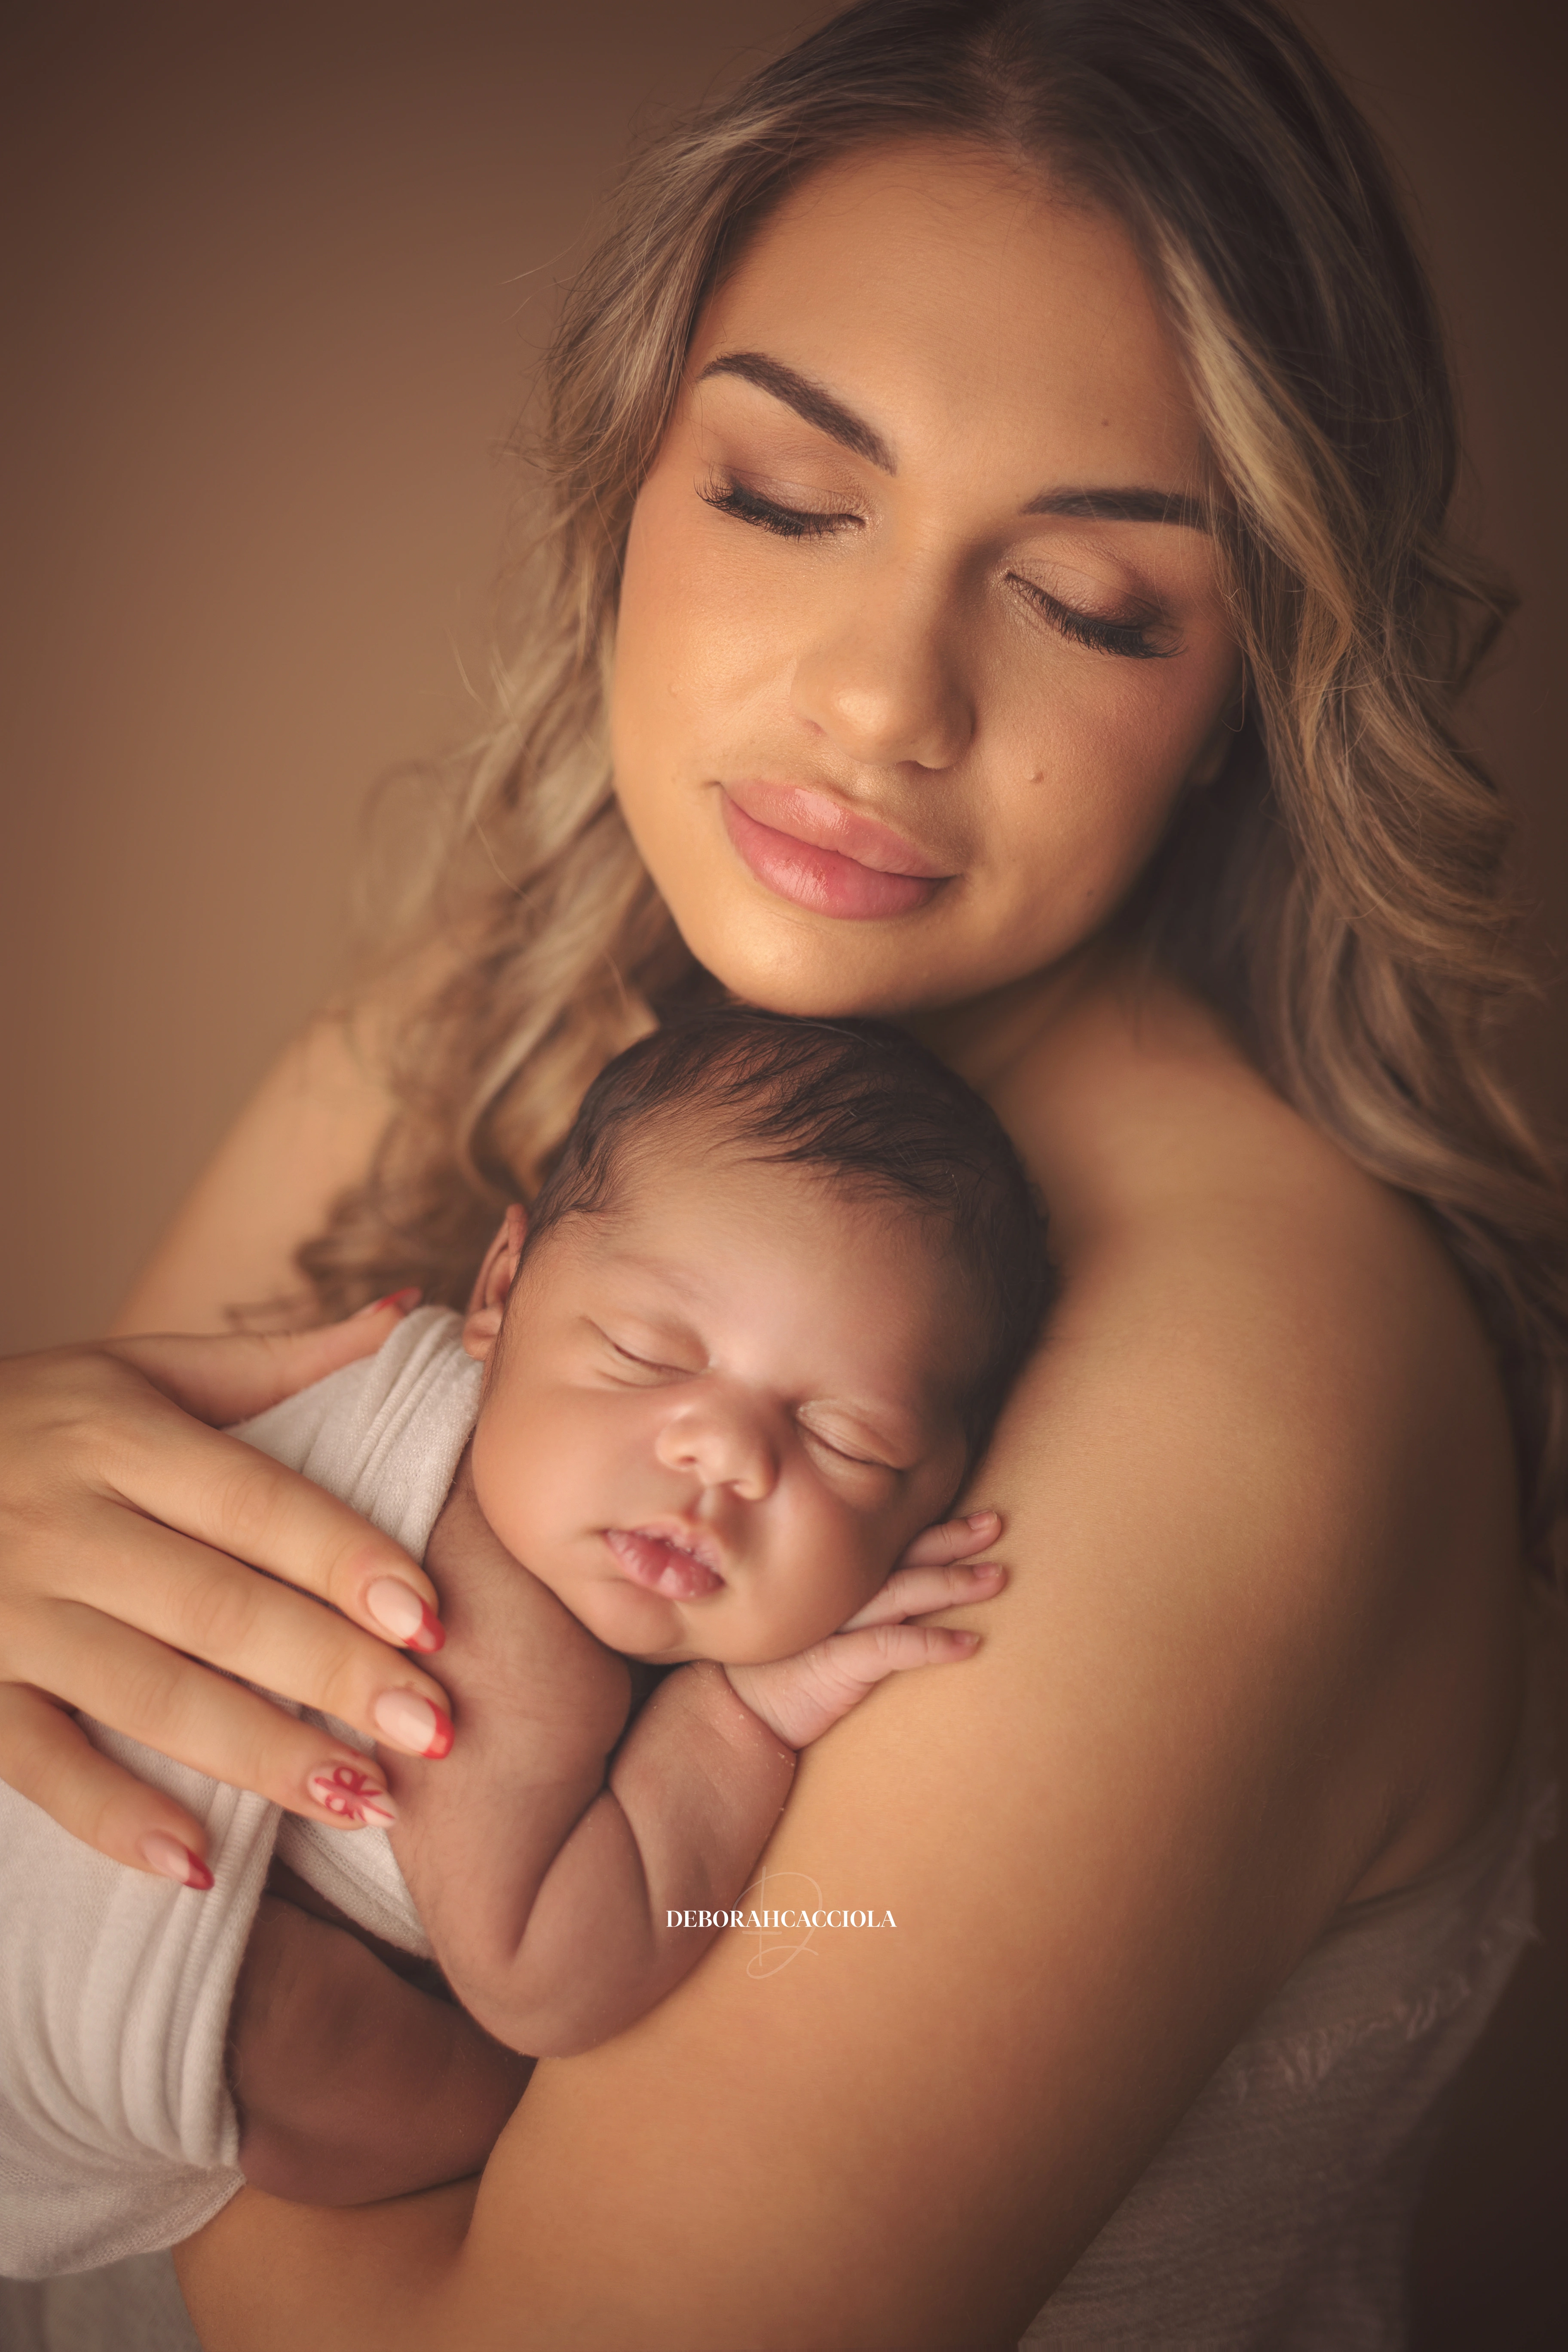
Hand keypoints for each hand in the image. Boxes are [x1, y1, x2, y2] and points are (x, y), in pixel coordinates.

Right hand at [0, 1299, 454, 1879]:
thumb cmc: (36, 1417)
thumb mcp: (138, 1369)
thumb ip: (276, 1360)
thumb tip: (406, 1311)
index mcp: (115, 1433)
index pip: (253, 1503)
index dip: (343, 1561)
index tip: (429, 1618)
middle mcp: (59, 1521)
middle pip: (217, 1607)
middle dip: (332, 1673)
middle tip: (434, 1728)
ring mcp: (4, 1613)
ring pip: (148, 1693)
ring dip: (260, 1754)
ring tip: (365, 1799)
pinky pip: (41, 1764)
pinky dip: (116, 1817)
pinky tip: (201, 1861)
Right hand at [723, 1509, 1004, 1749]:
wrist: (738, 1714)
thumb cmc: (783, 1671)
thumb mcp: (822, 1630)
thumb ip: (856, 1609)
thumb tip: (912, 1605)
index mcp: (838, 1585)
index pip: (894, 1548)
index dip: (937, 1531)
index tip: (977, 1519)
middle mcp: (840, 1597)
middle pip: (905, 1558)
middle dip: (952, 1540)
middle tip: (995, 1524)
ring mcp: (838, 1626)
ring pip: (904, 1593)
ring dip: (953, 1583)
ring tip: (997, 1577)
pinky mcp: (838, 1664)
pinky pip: (895, 1648)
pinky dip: (934, 1644)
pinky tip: (970, 1645)